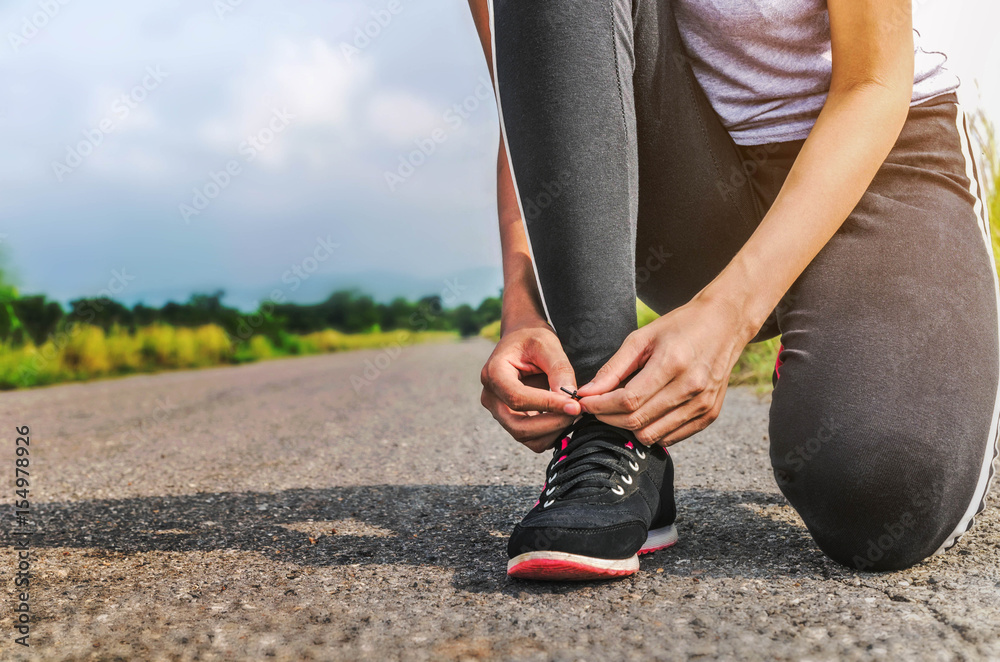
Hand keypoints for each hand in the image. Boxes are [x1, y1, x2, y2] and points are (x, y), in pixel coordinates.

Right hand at [480, 320, 582, 452]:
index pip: (517, 398)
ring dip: (552, 431)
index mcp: (493, 374)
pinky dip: (549, 433)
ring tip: (571, 412)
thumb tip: (570, 397)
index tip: (574, 405)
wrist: (522, 339)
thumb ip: (560, 369)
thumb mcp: (548, 345)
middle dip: (551, 424)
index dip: (547, 405)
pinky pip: (530, 437)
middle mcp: (491, 396)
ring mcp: (498, 410)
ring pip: (524, 437)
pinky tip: (563, 415)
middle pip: (517, 426)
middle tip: (576, 411)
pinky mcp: (511, 419)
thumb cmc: (533, 338)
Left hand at [576, 295, 752, 446]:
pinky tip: (644, 414)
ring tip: (618, 411)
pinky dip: (651, 431)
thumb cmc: (679, 327)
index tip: (585, 402)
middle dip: (608, 418)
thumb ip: (613, 368)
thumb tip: (588, 392)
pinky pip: (671, 438)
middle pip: (638, 421)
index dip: (600, 406)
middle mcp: (691, 388)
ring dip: (628, 428)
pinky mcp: (710, 415)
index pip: (628, 400)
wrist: (723, 325)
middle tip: (597, 408)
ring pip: (652, 435)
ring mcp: (703, 404)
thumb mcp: (642, 338)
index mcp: (672, 364)